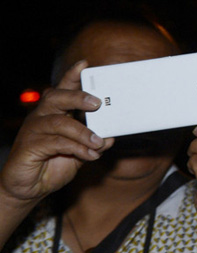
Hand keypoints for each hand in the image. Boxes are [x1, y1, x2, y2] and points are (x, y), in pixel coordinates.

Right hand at [0, 61, 111, 204]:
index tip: (84, 64)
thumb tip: (111, 136)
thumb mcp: (80, 150)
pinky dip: (77, 148)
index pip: (63, 89)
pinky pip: (57, 143)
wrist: (30, 188)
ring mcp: (34, 130)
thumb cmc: (54, 163)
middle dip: (78, 97)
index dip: (72, 75)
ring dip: (84, 132)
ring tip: (99, 142)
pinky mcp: (29, 147)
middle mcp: (42, 116)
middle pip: (57, 98)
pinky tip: (90, 155)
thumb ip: (94, 141)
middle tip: (97, 103)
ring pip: (60, 122)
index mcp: (55, 112)